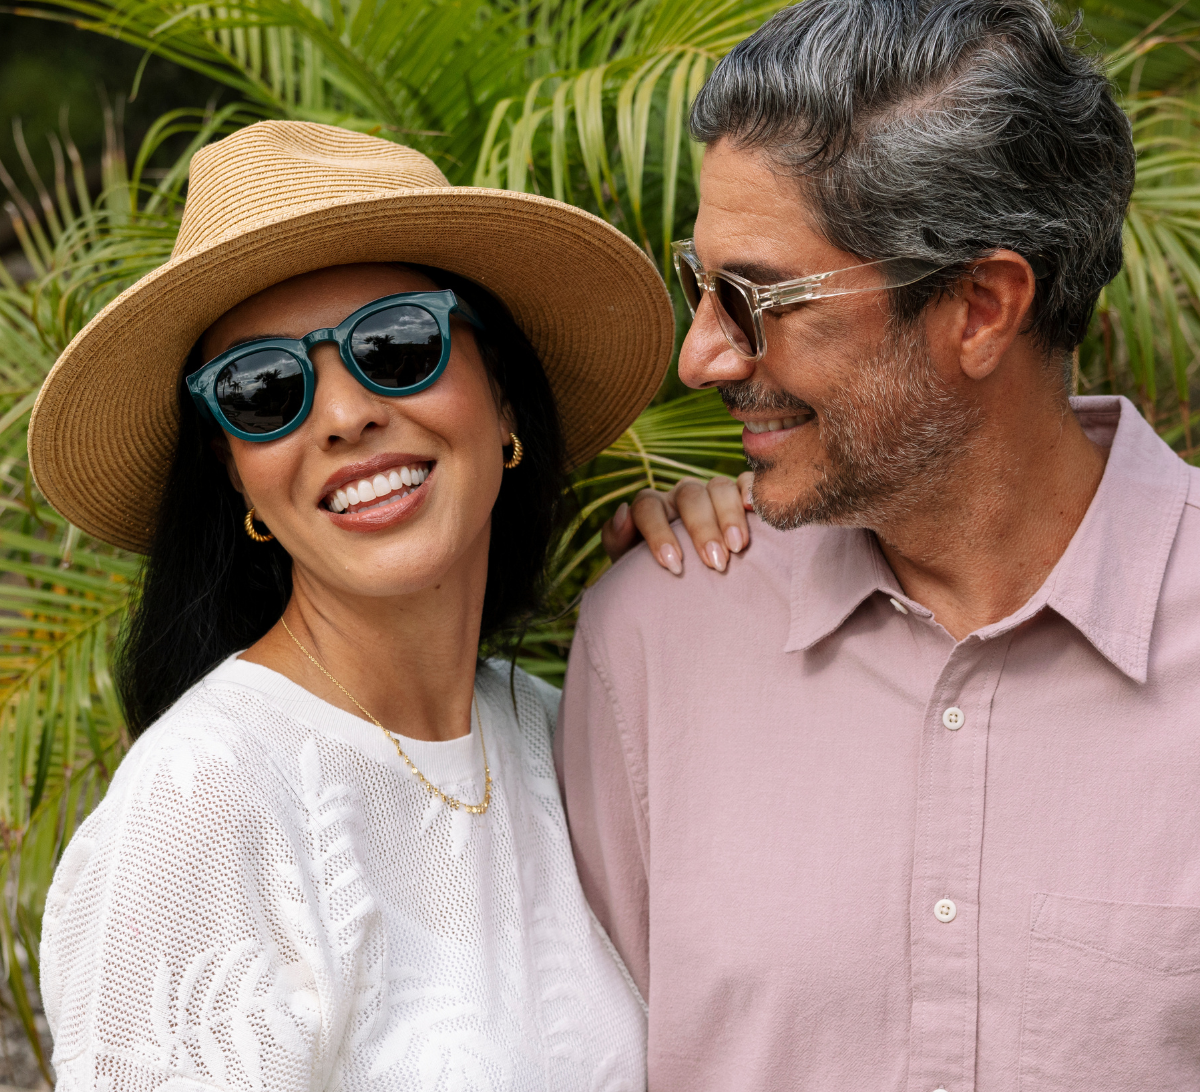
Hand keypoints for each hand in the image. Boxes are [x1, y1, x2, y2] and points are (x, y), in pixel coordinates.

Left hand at [601, 472, 753, 573]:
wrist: (690, 593)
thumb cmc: (658, 578)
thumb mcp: (630, 565)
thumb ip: (618, 539)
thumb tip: (622, 512)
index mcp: (652, 508)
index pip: (648, 507)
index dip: (658, 533)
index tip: (673, 565)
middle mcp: (681, 496)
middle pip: (689, 496)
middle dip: (701, 529)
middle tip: (715, 563)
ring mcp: (712, 493)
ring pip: (719, 487)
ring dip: (729, 515)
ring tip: (738, 547)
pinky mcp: (741, 494)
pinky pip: (749, 482)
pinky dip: (753, 491)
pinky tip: (756, 510)